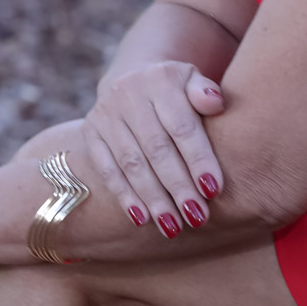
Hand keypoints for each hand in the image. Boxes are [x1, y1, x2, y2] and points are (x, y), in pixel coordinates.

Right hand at [82, 61, 224, 237]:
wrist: (134, 78)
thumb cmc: (177, 90)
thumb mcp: (194, 81)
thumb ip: (206, 93)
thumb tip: (216, 103)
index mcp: (160, 79)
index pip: (182, 126)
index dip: (198, 160)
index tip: (214, 191)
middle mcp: (128, 93)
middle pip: (156, 149)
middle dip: (178, 187)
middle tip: (197, 217)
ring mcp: (106, 114)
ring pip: (131, 163)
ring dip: (153, 198)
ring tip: (172, 227)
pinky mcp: (90, 132)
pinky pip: (107, 169)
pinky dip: (124, 195)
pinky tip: (141, 219)